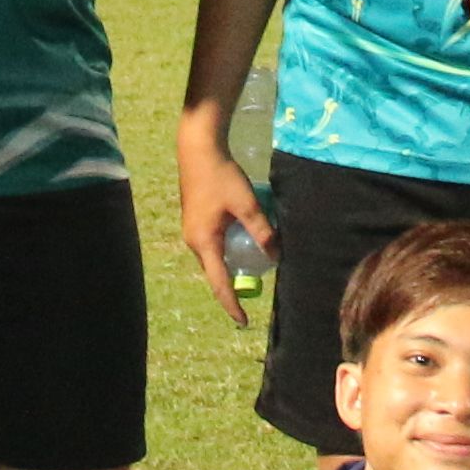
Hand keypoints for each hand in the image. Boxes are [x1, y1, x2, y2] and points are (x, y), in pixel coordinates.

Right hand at [174, 108, 265, 326]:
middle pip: (215, 272)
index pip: (219, 283)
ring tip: (253, 267)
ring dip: (232, 265)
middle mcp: (194, 241)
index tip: (243, 322)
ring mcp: (192, 231)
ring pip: (215, 258)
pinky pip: (213, 245)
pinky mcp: (195, 221)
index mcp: (204, 242)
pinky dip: (228, 250)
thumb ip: (262, 231)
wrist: (198, 148)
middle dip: (234, 285)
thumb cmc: (221, 175)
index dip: (232, 304)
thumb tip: (277, 255)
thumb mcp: (247, 204)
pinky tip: (243, 241)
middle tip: (255, 295)